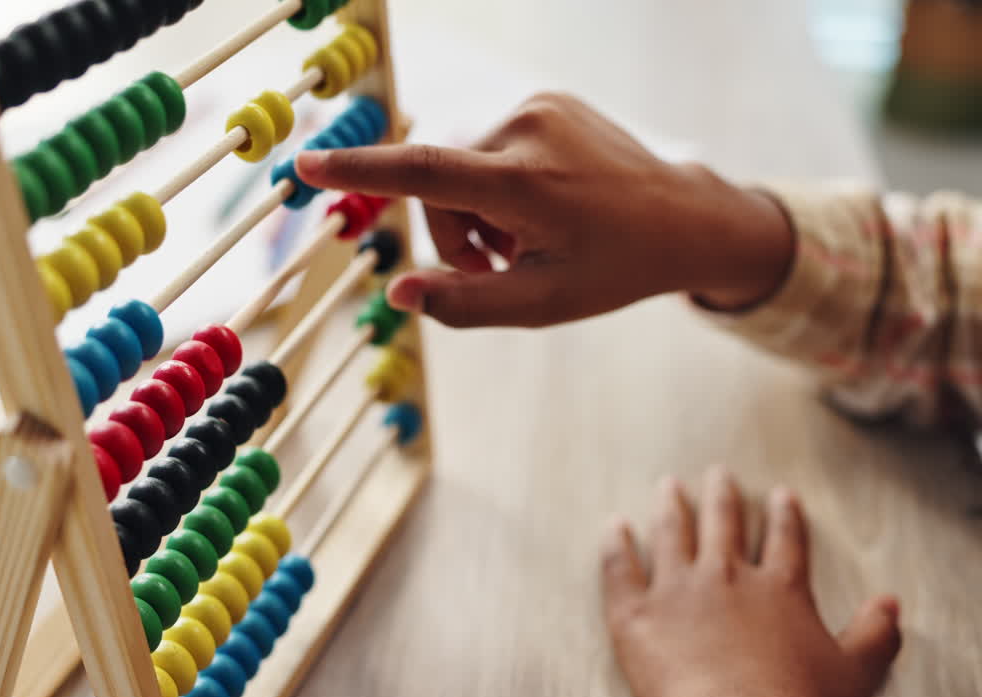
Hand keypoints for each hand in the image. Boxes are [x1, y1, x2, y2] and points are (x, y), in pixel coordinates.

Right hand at [295, 93, 794, 327]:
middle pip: (437, 184)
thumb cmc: (615, 268)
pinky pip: (486, 145)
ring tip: (523, 238)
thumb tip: (396, 292)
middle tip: (497, 265)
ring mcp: (538, 106)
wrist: (684, 217)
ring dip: (474, 209)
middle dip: (452, 231)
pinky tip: (538, 205)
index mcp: (527, 183)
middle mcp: (527, 129)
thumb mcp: (543, 305)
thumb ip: (464, 304)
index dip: (358, 170)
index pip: (423, 170)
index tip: (305, 164)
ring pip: (459, 165)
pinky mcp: (544, 99)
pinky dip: (495, 182)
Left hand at [601, 469, 900, 696]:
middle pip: (723, 524)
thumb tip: (891, 605)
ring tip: (667, 487)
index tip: (781, 495)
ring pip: (670, 534)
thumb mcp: (856, 673)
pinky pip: (618, 568)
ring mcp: (677, 590)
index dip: (784, 516)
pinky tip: (613, 527)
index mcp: (779, 589)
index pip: (785, 540)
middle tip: (718, 474)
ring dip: (669, 507)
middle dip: (721, 496)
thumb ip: (875, 634)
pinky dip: (614, 544)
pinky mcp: (635, 613)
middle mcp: (727, 577)